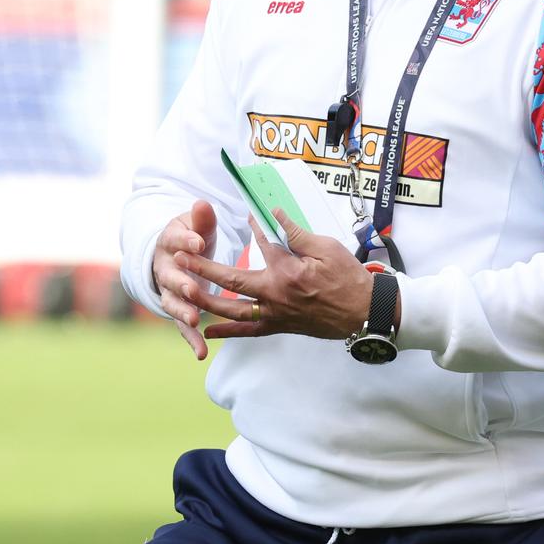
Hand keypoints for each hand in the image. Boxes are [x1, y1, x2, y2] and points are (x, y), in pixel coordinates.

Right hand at [151, 200, 218, 359]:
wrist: (174, 255)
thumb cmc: (191, 237)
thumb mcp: (196, 225)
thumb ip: (201, 219)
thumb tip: (202, 204)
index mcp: (168, 244)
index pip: (176, 242)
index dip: (186, 243)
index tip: (198, 243)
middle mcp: (163, 269)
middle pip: (170, 277)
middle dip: (181, 283)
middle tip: (193, 288)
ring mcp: (168, 291)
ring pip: (172, 303)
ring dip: (183, 312)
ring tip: (194, 319)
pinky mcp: (177, 309)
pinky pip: (182, 326)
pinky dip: (191, 339)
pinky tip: (201, 353)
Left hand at [183, 210, 374, 341]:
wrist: (364, 312)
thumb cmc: (348, 279)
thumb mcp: (326, 249)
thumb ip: (295, 233)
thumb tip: (273, 213)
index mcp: (285, 272)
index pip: (261, 242)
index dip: (253, 225)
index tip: (244, 211)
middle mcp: (274, 294)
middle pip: (230, 279)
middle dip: (202, 267)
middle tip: (180, 257)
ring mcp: (274, 313)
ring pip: (232, 309)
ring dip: (205, 300)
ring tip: (183, 290)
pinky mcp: (279, 326)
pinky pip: (248, 332)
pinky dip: (227, 332)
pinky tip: (208, 331)